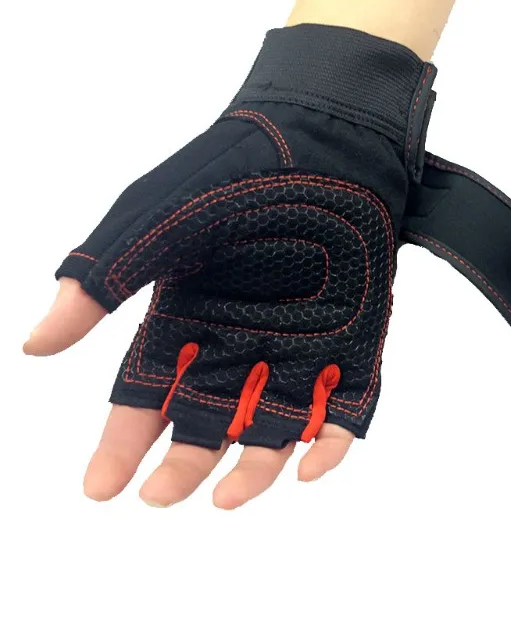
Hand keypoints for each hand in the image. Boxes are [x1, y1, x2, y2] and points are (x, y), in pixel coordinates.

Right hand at [23, 24, 437, 507]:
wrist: (323, 136)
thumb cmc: (233, 172)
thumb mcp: (156, 222)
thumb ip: (101, 280)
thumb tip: (34, 345)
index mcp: (185, 317)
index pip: (145, 396)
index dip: (119, 444)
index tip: (99, 487)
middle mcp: (238, 341)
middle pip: (204, 424)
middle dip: (182, 466)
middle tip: (162, 496)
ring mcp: (299, 344)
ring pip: (272, 429)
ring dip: (253, 468)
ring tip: (227, 497)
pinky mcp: (354, 341)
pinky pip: (346, 407)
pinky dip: (332, 441)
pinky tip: (310, 465)